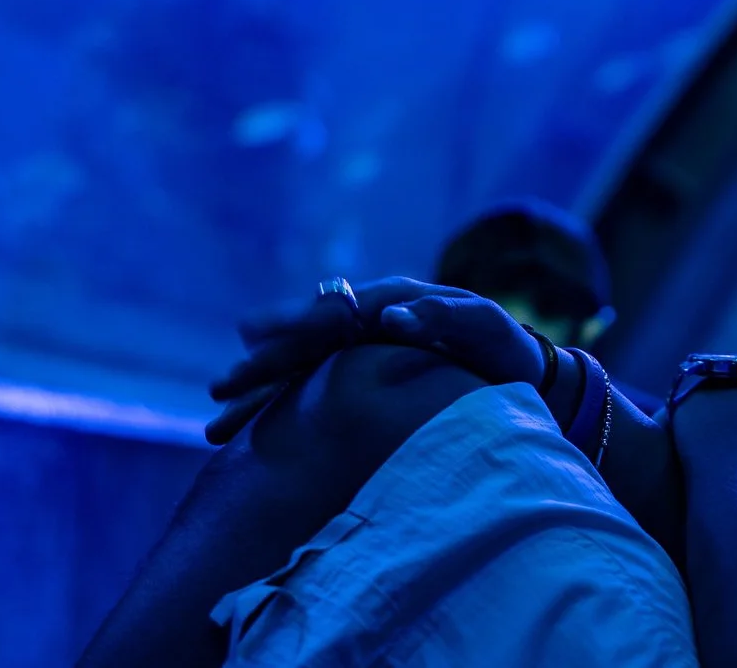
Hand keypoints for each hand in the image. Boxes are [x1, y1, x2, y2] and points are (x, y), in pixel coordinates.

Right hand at [204, 278, 546, 443]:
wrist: (519, 374)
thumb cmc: (504, 349)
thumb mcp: (484, 328)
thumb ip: (444, 318)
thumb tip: (392, 318)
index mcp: (392, 301)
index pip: (331, 313)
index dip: (294, 325)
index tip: (254, 339)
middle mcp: (366, 325)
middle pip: (302, 345)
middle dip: (259, 368)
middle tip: (218, 390)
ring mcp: (360, 355)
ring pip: (298, 375)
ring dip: (258, 398)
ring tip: (217, 427)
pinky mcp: (361, 382)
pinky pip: (311, 395)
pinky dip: (279, 413)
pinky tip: (247, 435)